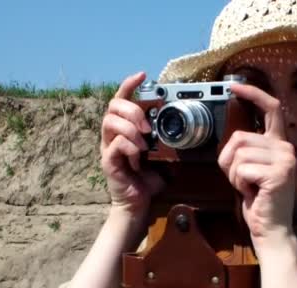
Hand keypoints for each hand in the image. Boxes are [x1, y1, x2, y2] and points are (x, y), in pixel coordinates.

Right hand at [101, 72, 164, 216]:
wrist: (139, 203)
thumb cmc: (149, 178)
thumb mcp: (162, 154)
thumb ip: (167, 139)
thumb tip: (188, 126)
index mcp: (125, 128)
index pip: (121, 99)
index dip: (129, 85)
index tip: (143, 75)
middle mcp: (113, 134)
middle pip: (113, 106)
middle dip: (132, 110)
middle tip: (147, 125)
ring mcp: (108, 147)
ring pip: (110, 122)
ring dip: (130, 128)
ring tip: (143, 142)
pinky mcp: (108, 161)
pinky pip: (114, 144)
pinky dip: (129, 147)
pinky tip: (138, 157)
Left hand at [217, 83, 295, 250]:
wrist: (271, 229)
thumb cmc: (259, 200)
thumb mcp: (251, 169)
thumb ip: (247, 149)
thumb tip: (232, 138)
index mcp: (279, 144)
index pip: (271, 109)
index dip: (253, 94)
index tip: (236, 86)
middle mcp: (285, 147)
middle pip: (239, 138)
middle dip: (230, 161)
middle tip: (244, 179)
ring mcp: (284, 160)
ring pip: (237, 155)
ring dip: (234, 175)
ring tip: (250, 187)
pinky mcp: (277, 173)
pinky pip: (241, 170)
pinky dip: (239, 185)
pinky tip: (253, 193)